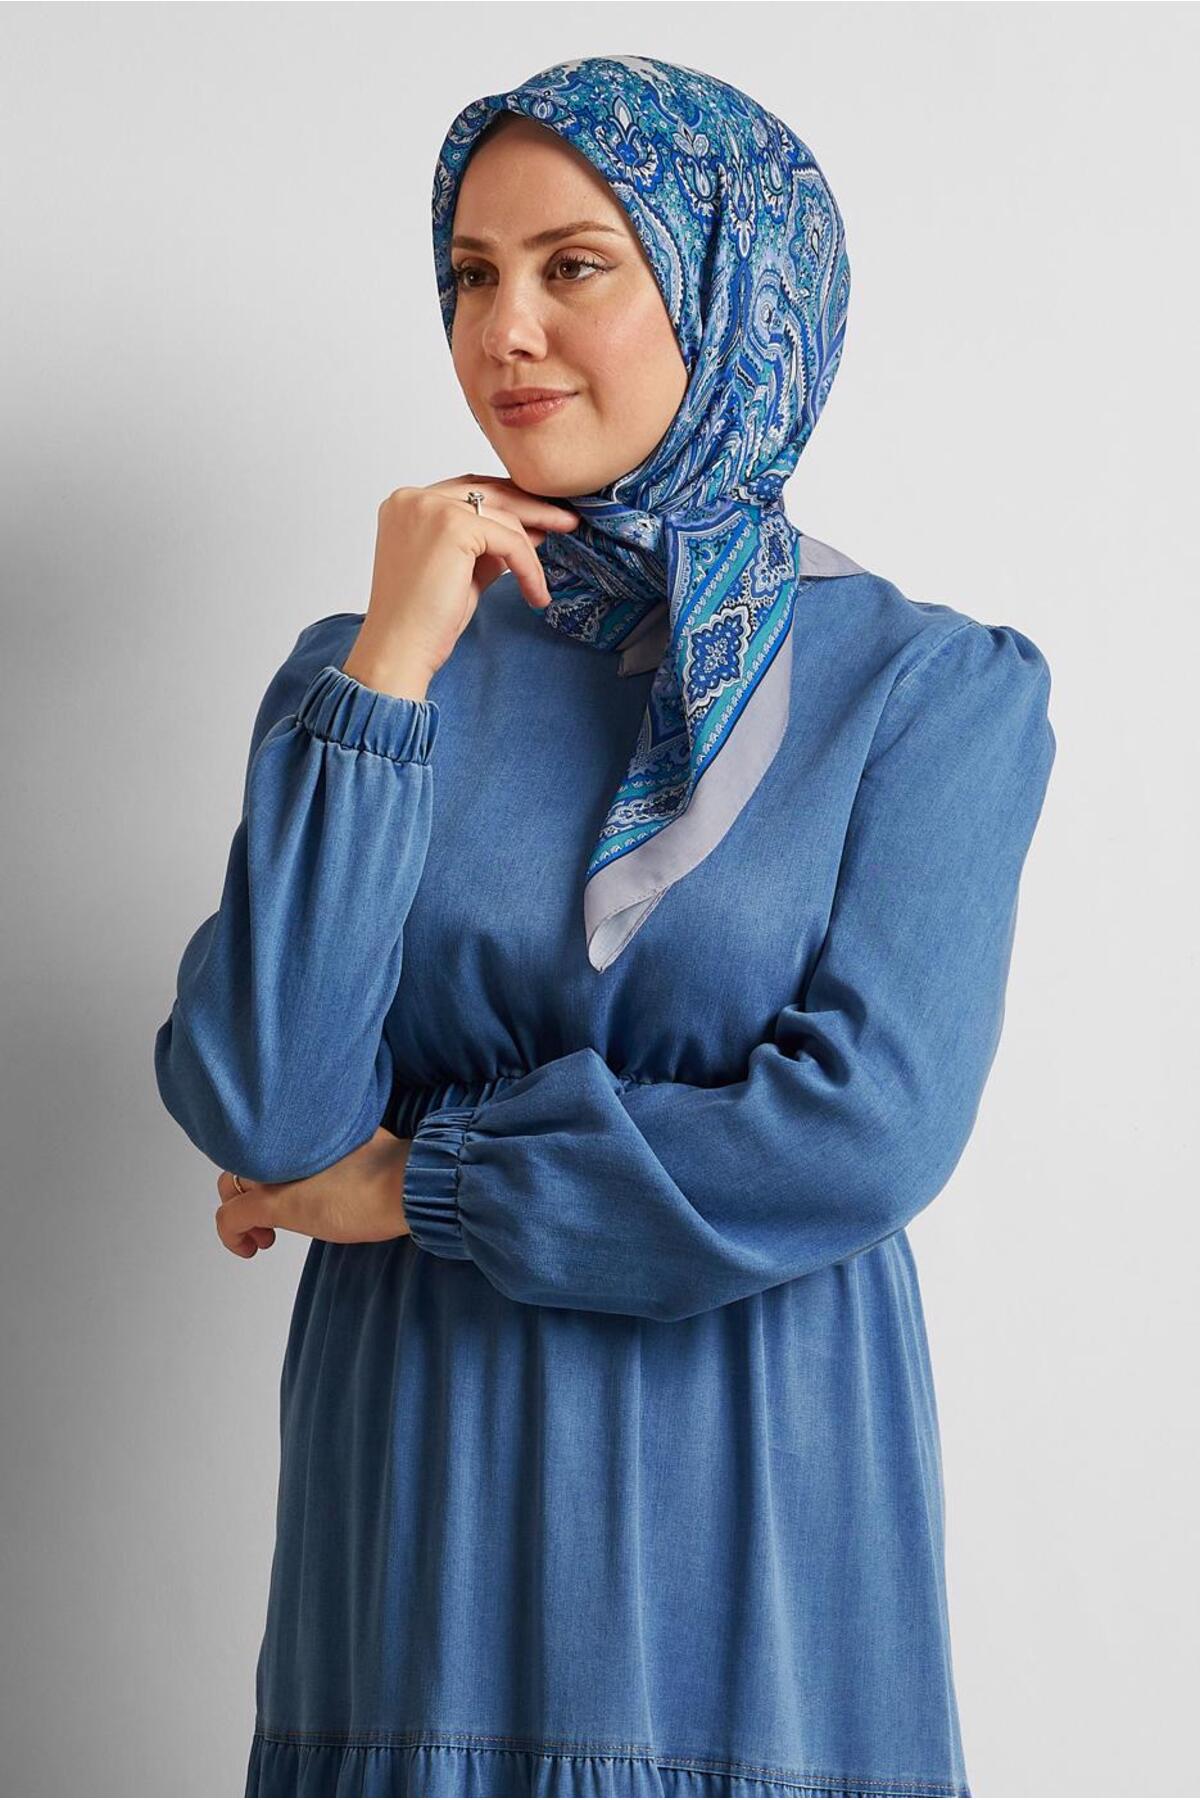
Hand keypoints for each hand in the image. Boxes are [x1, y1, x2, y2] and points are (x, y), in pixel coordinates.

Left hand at [215, 1126, 412, 1257]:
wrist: (402, 1184)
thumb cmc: (393, 1173)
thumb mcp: (358, 1150)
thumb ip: (336, 1151)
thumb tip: (340, 1162)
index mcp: (301, 1130)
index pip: (264, 1142)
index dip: (265, 1168)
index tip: (284, 1189)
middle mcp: (282, 1144)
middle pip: (242, 1159)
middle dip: (246, 1191)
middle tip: (267, 1222)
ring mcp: (275, 1172)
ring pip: (232, 1186)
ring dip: (241, 1211)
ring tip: (265, 1237)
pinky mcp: (274, 1203)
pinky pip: (231, 1217)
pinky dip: (231, 1236)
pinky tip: (249, 1248)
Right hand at [345, 475, 580, 690]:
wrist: (401, 648)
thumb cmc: (424, 619)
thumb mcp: (462, 569)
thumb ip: (488, 546)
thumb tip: (533, 529)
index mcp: (407, 504)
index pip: (468, 491)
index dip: (508, 504)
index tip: (542, 519)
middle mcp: (414, 498)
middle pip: (487, 491)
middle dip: (532, 506)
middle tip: (567, 520)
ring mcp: (430, 507)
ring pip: (503, 516)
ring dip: (531, 547)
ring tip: (550, 569)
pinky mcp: (452, 526)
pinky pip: (509, 540)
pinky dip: (528, 567)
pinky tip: (536, 593)